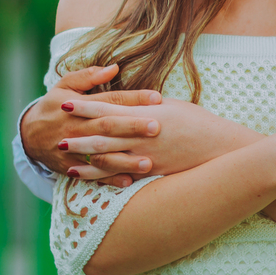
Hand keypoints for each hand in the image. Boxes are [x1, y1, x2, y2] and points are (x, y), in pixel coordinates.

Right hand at [19, 64, 161, 185]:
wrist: (29, 135)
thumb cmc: (54, 105)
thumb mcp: (65, 85)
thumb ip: (88, 76)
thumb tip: (114, 67)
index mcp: (78, 105)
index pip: (109, 100)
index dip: (133, 98)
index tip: (157, 97)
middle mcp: (76, 128)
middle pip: (107, 126)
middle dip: (132, 127)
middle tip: (156, 127)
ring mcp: (73, 149)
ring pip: (101, 154)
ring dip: (124, 159)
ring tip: (148, 162)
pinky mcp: (71, 166)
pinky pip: (91, 175)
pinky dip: (109, 179)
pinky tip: (129, 181)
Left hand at [59, 98, 260, 178]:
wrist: (219, 148)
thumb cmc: (198, 122)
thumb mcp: (173, 106)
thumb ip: (148, 104)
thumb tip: (132, 99)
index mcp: (147, 115)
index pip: (111, 110)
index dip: (87, 107)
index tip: (67, 102)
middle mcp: (143, 136)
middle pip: (104, 136)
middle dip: (79, 133)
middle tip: (57, 132)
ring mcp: (147, 156)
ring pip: (108, 157)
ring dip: (84, 156)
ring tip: (64, 154)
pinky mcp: (151, 172)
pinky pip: (119, 173)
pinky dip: (99, 174)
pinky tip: (84, 174)